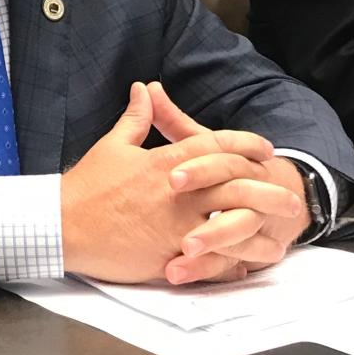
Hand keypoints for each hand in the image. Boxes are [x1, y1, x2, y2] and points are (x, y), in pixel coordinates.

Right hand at [60, 82, 302, 285]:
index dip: (244, 145)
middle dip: (268, 191)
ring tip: (281, 238)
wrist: (63, 226)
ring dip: (259, 232)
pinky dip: (229, 263)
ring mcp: (175, 226)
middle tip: (290, 196)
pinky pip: (209, 261)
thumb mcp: (113, 146)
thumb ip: (137, 119)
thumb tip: (145, 89)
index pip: (216, 147)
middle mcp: (178, 193)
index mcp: (166, 163)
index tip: (264, 148)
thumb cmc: (86, 186)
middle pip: (236, 187)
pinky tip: (245, 265)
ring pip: (231, 226)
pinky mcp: (168, 256)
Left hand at [150, 81, 307, 283]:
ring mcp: (254, 222)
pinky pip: (233, 263)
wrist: (283, 197)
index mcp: (237, 162)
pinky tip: (180, 273)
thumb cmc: (227, 171)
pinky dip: (208, 269)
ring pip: (239, 232)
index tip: (171, 178)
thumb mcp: (201, 146)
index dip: (200, 168)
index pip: (223, 160)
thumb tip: (145, 87)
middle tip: (176, 221)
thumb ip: (173, 121)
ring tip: (181, 253)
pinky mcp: (249, 251)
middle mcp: (251, 190)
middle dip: (207, 205)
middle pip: (237, 196)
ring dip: (211, 243)